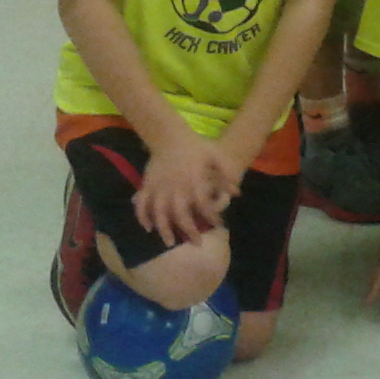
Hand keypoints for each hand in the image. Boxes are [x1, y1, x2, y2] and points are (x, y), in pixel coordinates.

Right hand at [132, 131, 235, 246]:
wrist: (169, 135)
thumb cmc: (195, 146)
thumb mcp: (216, 154)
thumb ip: (227, 173)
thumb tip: (237, 193)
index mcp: (194, 181)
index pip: (204, 205)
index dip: (212, 217)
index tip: (218, 225)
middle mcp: (176, 187)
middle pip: (181, 215)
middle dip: (189, 231)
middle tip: (197, 243)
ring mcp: (159, 187)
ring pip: (160, 214)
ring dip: (164, 229)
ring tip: (171, 242)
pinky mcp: (146, 185)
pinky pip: (142, 204)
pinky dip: (142, 217)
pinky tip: (148, 228)